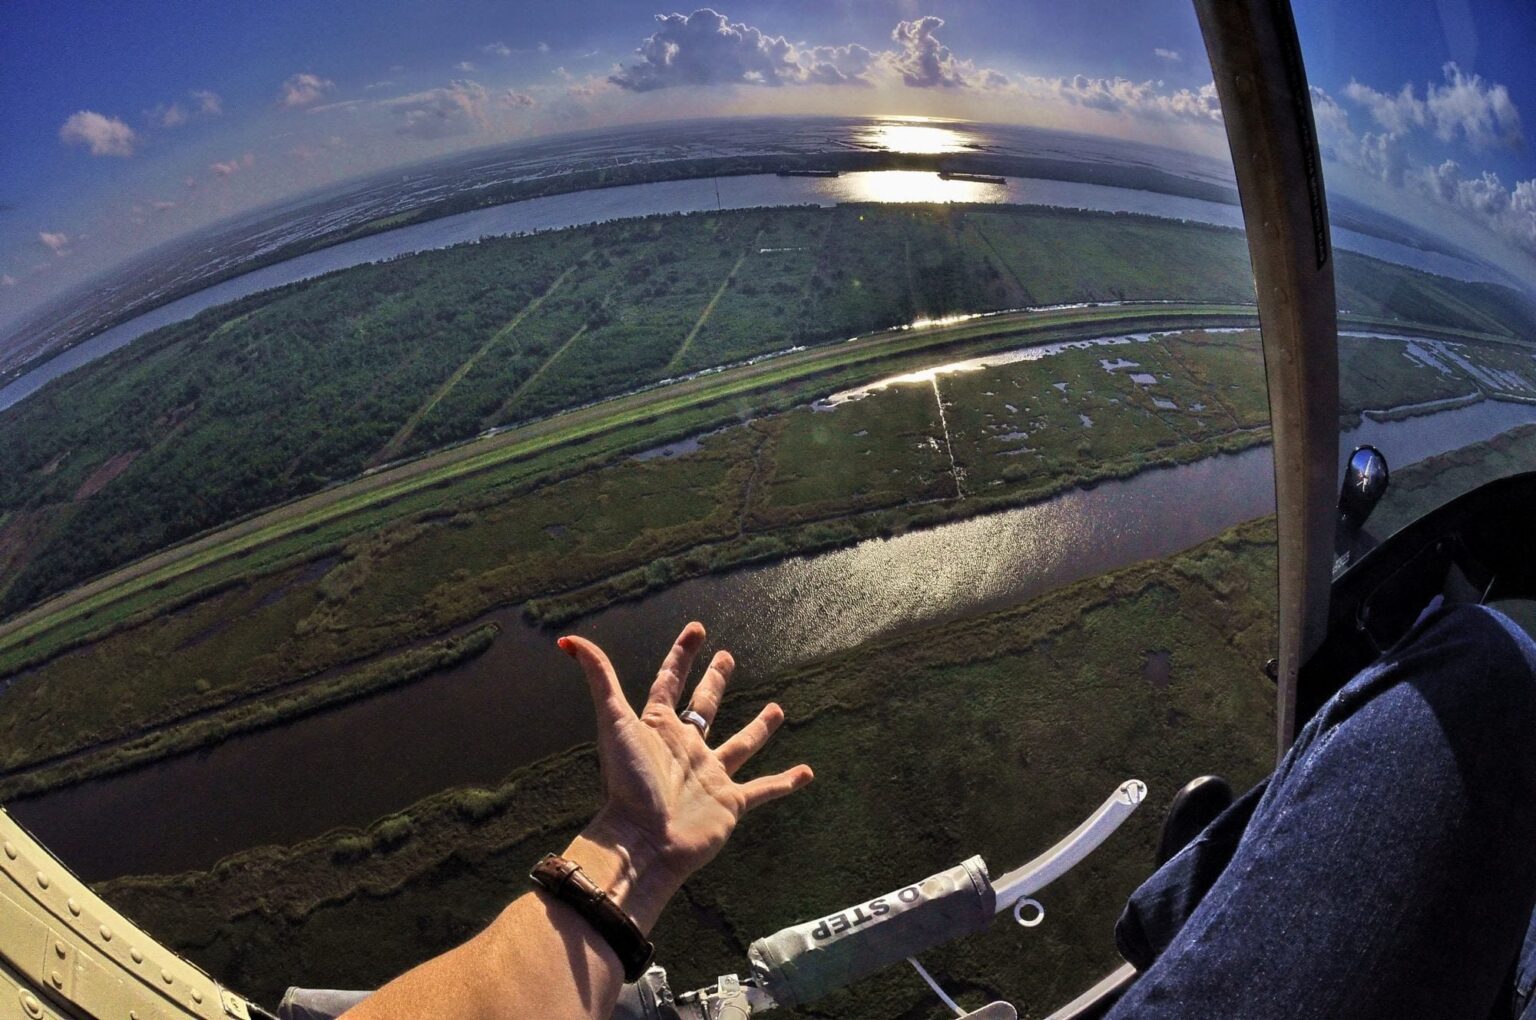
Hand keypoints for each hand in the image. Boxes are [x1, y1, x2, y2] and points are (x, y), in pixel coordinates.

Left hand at [557, 621, 812, 930]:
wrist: (644, 842)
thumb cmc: (628, 783)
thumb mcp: (614, 722)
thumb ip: (599, 678)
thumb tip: (569, 639)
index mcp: (659, 728)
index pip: (670, 682)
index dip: (681, 655)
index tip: (696, 629)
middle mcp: (686, 748)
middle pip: (704, 707)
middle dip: (714, 682)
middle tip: (727, 657)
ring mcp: (710, 775)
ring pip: (740, 745)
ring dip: (758, 728)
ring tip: (777, 710)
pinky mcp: (730, 803)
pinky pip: (763, 789)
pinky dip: (785, 783)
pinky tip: (807, 773)